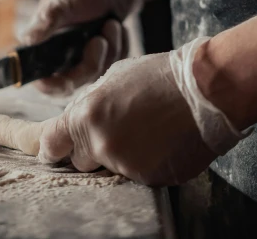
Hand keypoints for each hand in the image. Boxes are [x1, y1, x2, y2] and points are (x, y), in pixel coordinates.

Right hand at [23, 0, 141, 94]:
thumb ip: (48, 19)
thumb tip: (26, 40)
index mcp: (46, 44)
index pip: (44, 80)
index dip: (50, 86)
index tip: (61, 81)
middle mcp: (64, 55)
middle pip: (75, 81)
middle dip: (91, 62)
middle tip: (100, 39)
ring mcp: (86, 56)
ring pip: (100, 73)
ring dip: (111, 47)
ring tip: (112, 22)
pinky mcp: (107, 55)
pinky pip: (118, 64)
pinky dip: (122, 45)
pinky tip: (118, 26)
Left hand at [39, 41, 247, 186]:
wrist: (205, 92)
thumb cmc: (159, 76)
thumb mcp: (114, 76)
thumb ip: (90, 102)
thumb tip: (75, 116)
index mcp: (87, 116)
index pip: (51, 144)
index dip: (52, 145)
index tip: (55, 146)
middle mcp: (102, 144)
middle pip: (80, 160)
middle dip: (91, 147)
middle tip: (116, 126)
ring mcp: (127, 165)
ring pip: (111, 167)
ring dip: (121, 153)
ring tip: (146, 128)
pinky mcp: (150, 179)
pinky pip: (137, 174)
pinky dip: (145, 161)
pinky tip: (161, 140)